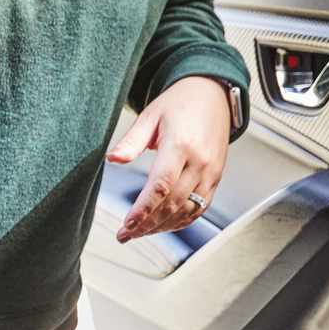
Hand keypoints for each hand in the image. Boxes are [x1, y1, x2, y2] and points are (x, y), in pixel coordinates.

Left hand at [106, 76, 231, 240]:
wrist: (213, 95)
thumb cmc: (180, 104)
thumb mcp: (150, 116)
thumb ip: (131, 141)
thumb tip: (112, 159)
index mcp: (181, 145)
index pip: (160, 185)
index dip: (143, 209)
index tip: (127, 224)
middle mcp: (199, 161)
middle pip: (172, 203)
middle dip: (147, 224)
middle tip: (125, 235)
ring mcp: (210, 172)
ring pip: (186, 211)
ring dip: (161, 227)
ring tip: (139, 233)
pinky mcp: (215, 178)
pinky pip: (199, 208)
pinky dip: (180, 222)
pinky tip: (162, 227)